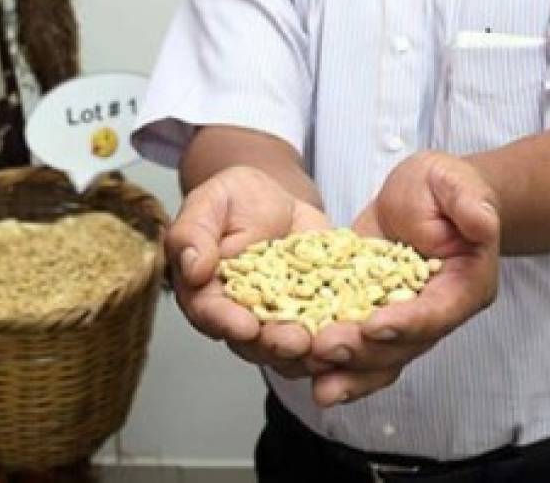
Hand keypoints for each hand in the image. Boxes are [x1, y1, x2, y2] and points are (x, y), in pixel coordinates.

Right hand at [165, 165, 334, 377]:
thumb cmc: (235, 199)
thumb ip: (194, 233)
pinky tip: (357, 330)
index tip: (245, 326)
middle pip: (254, 342)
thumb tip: (192, 268)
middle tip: (296, 341)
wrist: (277, 197)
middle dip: (276, 344)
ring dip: (310, 352)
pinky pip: (328, 330)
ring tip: (328, 345)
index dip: (227, 323)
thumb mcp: (211, 202)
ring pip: (292, 348)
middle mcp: (242, 316)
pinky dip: (342, 334)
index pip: (211, 314)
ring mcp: (281, 320)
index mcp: (208, 294)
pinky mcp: (316, 314)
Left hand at [308, 151, 500, 405]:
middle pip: (402, 347)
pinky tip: (299, 368)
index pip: (436, 312)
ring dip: (345, 373)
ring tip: (313, 381)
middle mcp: (434, 313)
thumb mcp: (455, 182)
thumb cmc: (445, 186)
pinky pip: (354, 344)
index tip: (373, 326)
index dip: (407, 322)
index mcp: (463, 286)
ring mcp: (400, 319)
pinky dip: (330, 362)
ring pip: (377, 358)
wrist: (422, 194)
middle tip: (324, 349)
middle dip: (363, 352)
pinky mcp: (369, 312)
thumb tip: (483, 222)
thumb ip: (470, 203)